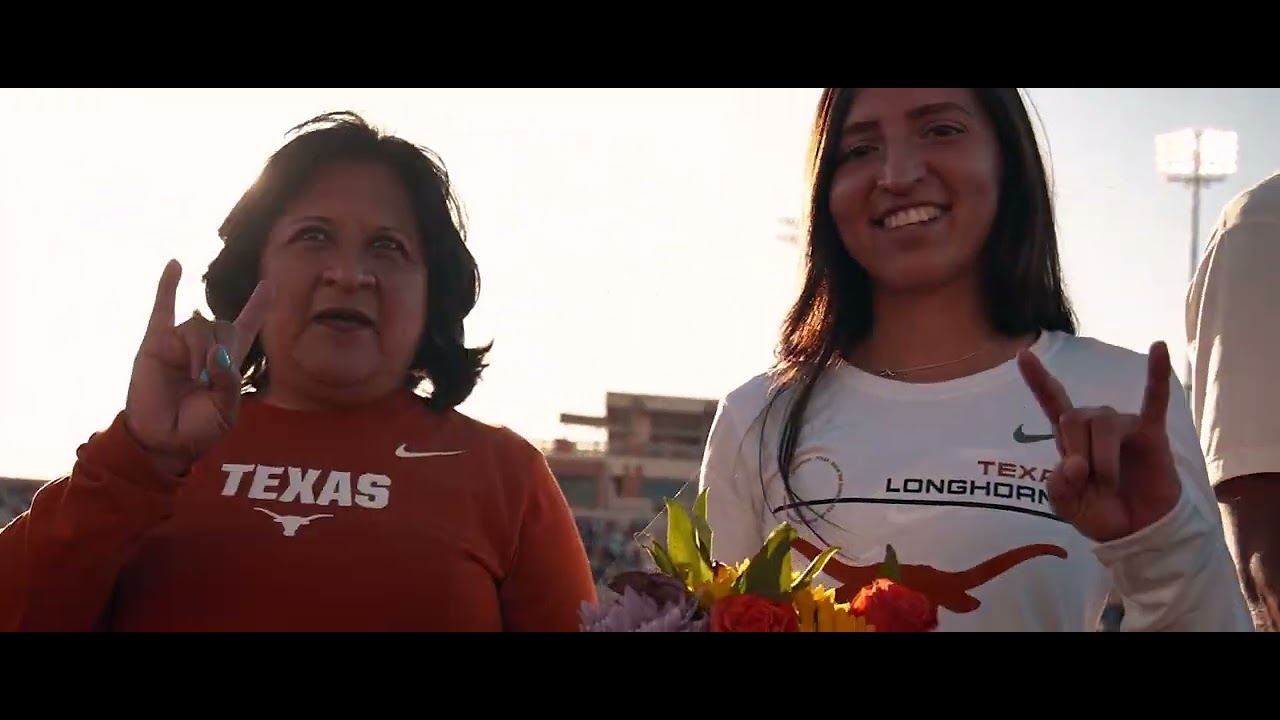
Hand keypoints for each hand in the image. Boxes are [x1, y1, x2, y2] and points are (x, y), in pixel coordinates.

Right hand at [123, 260, 272, 475]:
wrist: (163, 441)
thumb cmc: (198, 429)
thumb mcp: (225, 411)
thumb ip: (229, 382)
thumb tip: (216, 352)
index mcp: (228, 362)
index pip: (246, 327)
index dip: (257, 307)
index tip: (269, 285)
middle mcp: (205, 347)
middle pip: (222, 326)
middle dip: (221, 351)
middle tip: (207, 381)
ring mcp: (179, 344)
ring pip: (197, 327)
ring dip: (198, 352)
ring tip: (193, 378)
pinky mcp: (155, 345)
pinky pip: (162, 309)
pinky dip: (167, 286)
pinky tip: (175, 264)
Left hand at [1016, 341, 1181, 542]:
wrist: (1139, 531)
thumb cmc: (1101, 512)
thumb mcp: (1067, 506)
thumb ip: (1058, 488)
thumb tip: (1074, 465)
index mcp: (1071, 439)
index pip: (1052, 402)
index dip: (1037, 380)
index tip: (1022, 354)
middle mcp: (1096, 425)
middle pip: (1076, 416)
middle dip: (1078, 451)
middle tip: (1089, 481)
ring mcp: (1124, 426)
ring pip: (1105, 423)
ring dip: (1104, 458)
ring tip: (1110, 482)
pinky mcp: (1151, 433)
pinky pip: (1154, 399)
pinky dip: (1157, 374)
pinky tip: (1159, 349)